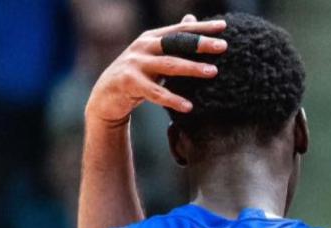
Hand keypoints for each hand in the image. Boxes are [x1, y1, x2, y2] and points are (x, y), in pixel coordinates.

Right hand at [86, 14, 227, 126]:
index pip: (180, 30)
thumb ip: (172, 40)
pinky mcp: (129, 82)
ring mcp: (135, 63)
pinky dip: (173, 99)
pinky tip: (189, 106)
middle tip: (223, 46)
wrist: (106, 95)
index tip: (224, 27)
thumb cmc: (137, 73)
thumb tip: (191, 18)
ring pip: (168, 65)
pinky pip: (155, 92)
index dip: (201, 28)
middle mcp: (143, 47)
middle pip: (175, 42)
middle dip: (199, 43)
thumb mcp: (154, 54)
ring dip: (192, 68)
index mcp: (152, 38)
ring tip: (213, 72)